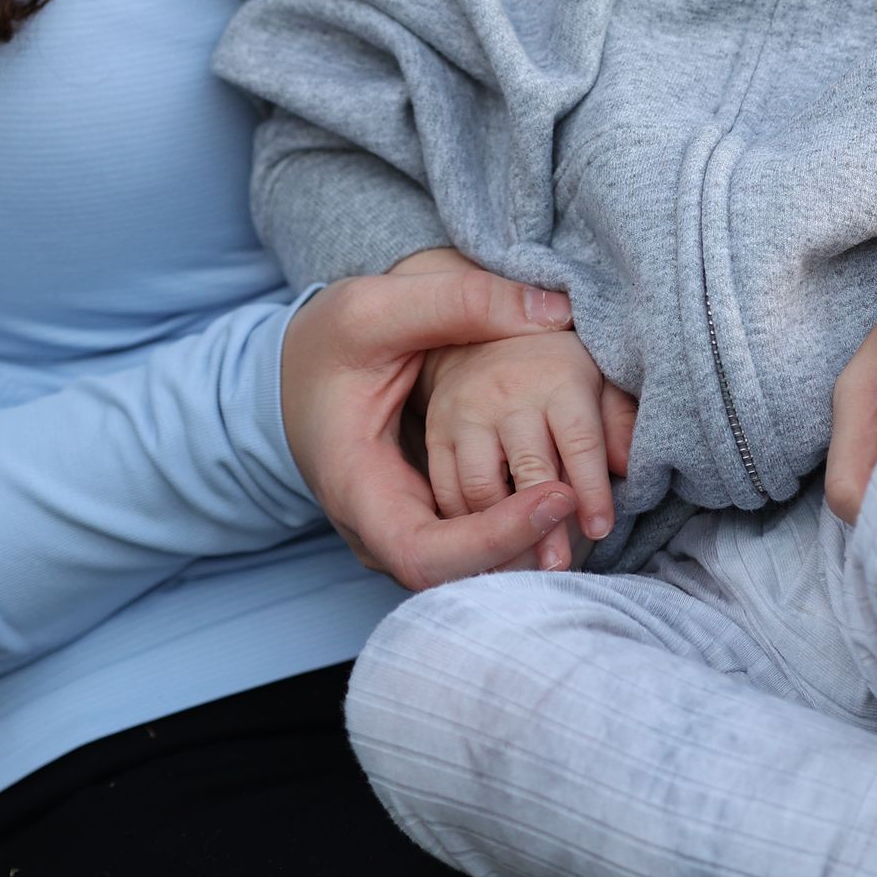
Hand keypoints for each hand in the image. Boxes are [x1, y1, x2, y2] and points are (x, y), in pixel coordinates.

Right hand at [279, 256, 579, 590]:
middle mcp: (373, 529)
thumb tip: (554, 309)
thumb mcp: (378, 307)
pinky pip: (468, 546)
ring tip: (584, 503)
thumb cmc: (326, 342)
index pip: (428, 556)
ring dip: (525, 545)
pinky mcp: (417, 521)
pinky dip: (512, 530)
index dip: (497, 538)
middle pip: (456, 575)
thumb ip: (462, 301)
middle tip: (585, 504)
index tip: (557, 495)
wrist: (292, 367)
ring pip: (466, 569)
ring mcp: (395, 532)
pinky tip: (556, 495)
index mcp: (356, 488)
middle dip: (524, 547)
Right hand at [422, 329, 636, 567]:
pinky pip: (446, 491)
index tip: (600, 530)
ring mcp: (466, 414)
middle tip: (558, 568)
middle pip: (530, 471)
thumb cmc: (554, 366)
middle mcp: (508, 395)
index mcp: (557, 378)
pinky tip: (486, 547)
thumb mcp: (596, 375)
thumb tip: (631, 465)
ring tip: (524, 565)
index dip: (591, 490)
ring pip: (480, 489)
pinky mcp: (436, 433)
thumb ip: (616, 417)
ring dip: (502, 534)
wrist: (481, 334)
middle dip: (545, 527)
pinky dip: (465, 524)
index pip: (579, 442)